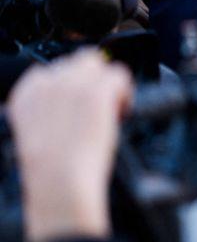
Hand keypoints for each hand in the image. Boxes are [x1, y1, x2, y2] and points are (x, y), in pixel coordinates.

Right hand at [7, 51, 132, 241]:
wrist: (59, 180)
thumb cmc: (52, 169)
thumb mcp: (40, 133)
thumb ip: (51, 112)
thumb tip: (75, 106)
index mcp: (26, 94)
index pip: (51, 70)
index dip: (73, 86)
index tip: (82, 104)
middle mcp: (46, 83)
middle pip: (77, 61)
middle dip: (92, 79)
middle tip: (102, 106)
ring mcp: (71, 84)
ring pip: (98, 63)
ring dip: (108, 82)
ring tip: (113, 109)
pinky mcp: (95, 92)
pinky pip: (119, 75)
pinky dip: (125, 92)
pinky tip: (122, 112)